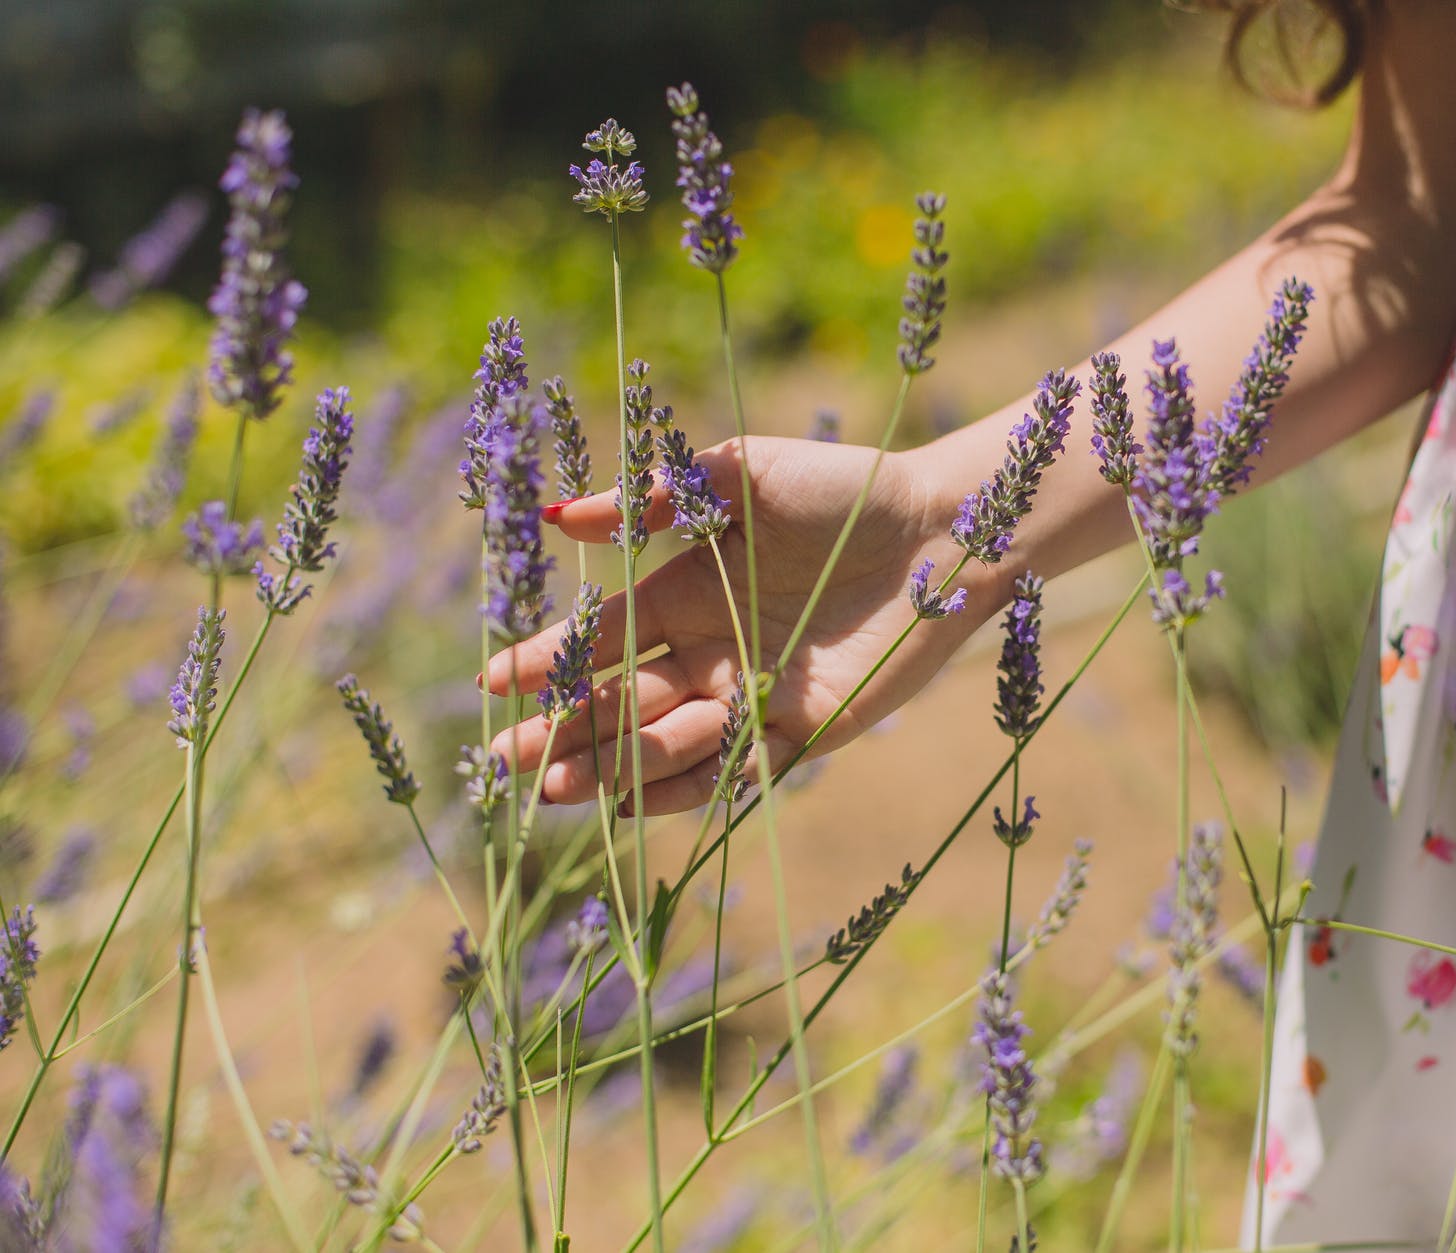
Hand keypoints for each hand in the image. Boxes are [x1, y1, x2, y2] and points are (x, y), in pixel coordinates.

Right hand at [485, 436, 991, 812]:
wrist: (942, 529)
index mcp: (687, 590)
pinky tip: (632, 804)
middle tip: (500, 762)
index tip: (491, 685)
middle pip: (619, 702)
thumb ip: (656, 498)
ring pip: (666, 743)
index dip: (545, 662)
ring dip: (610, 767)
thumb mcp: (739, 475)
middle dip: (559, 733)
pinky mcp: (804, 731)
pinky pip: (734, 772)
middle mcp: (712, 649)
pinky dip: (684, 788)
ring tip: (556, 786)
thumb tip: (557, 518)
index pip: (601, 638)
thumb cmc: (843, 489)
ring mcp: (754, 695)